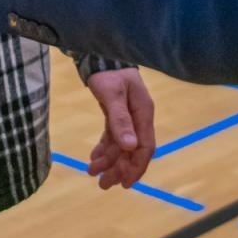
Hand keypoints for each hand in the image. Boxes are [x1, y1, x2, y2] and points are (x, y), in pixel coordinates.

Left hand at [85, 69, 155, 189]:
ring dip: (109, 160)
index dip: (136, 167)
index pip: (145, 147)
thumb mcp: (112, 95)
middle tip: (103, 184)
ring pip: (121, 146)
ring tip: (92, 172)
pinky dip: (104, 148)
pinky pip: (113, 136)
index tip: (125, 184)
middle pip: (132, 150)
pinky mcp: (116, 113)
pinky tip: (94, 157)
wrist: (100, 54)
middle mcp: (138, 117)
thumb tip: (130, 146)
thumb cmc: (108, 72)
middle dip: (119, 168)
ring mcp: (128, 116)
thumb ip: (120, 120)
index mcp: (143, 113)